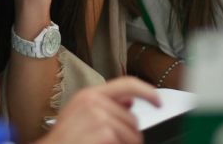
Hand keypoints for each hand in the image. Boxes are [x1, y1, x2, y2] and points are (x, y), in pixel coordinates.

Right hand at [37, 77, 160, 143]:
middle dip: (130, 135)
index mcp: (89, 95)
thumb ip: (107, 106)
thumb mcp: (81, 116)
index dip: (147, 92)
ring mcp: (98, 115)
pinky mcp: (103, 131)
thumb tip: (130, 101)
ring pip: (132, 133)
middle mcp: (93, 101)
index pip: (127, 84)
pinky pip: (123, 142)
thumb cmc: (64, 140)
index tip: (158, 102)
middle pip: (132, 118)